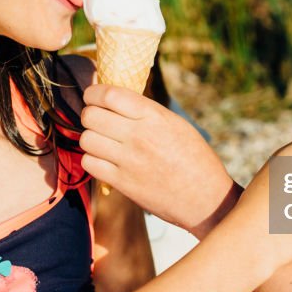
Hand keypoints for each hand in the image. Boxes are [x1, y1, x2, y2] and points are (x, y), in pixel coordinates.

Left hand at [80, 84, 235, 236]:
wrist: (205, 199)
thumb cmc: (195, 158)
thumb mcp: (176, 124)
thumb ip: (146, 111)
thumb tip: (115, 100)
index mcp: (154, 116)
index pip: (109, 95)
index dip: (94, 93)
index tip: (92, 95)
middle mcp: (139, 135)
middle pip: (91, 116)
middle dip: (90, 114)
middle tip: (97, 119)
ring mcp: (128, 160)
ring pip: (87, 139)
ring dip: (90, 137)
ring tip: (102, 140)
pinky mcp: (122, 183)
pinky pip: (90, 163)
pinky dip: (92, 159)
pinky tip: (104, 159)